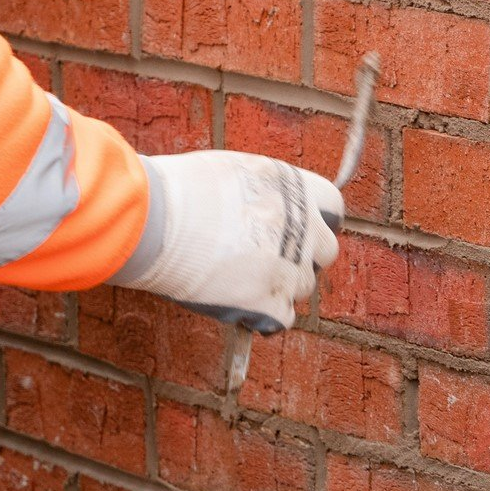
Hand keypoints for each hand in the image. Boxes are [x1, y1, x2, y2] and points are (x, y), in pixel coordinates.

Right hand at [110, 151, 342, 332]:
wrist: (156, 221)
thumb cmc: (180, 190)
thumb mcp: (235, 172)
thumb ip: (264, 192)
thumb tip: (266, 206)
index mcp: (297, 189)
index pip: (334, 207)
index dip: (316, 220)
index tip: (298, 229)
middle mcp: (305, 227)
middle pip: (325, 252)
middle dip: (301, 257)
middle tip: (266, 258)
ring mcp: (290, 267)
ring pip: (301, 287)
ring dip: (278, 286)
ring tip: (238, 279)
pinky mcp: (269, 302)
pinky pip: (281, 319)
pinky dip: (263, 317)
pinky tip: (239, 308)